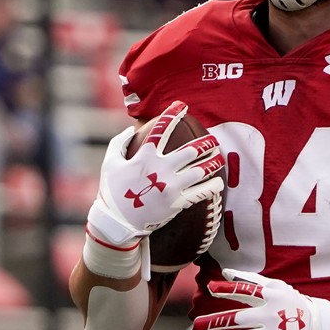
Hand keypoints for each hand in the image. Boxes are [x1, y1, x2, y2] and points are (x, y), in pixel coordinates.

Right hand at [87, 101, 224, 247]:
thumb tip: (131, 129)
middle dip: (206, 142)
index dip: (173, 114)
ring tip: (220, 157)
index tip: (182, 106)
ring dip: (213, 162)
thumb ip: (119, 142)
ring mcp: (171, 186)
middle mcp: (161, 169)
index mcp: (144, 156)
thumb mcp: (110, 163)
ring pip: (201, 170)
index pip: (162, 129)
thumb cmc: (112, 191)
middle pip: (191, 150)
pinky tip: (218, 182)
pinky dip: (212, 186)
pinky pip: (201, 193)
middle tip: (213, 140)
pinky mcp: (177, 203)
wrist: (117, 223)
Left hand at [194, 269, 329, 329]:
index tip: (210, 289)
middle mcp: (272, 316)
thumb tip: (226, 272)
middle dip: (216, 322)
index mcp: (273, 297)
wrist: (320, 326)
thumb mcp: (276, 287)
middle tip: (197, 324)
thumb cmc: (292, 303)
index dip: (227, 290)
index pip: (246, 292)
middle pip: (239, 319)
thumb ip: (250, 280)